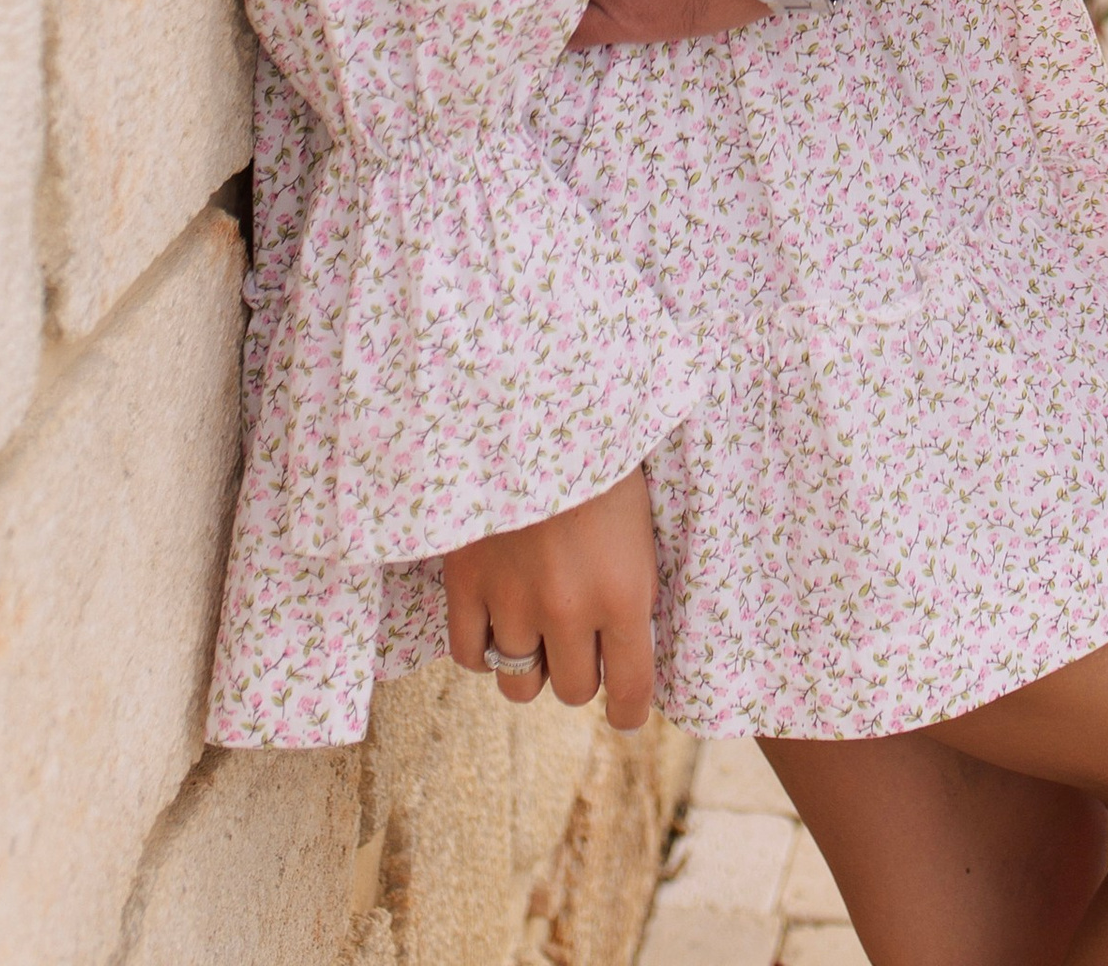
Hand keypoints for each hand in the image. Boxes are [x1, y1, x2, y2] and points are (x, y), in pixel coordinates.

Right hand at [444, 468, 656, 721]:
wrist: (534, 394)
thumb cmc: (602, 449)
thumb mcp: (641, 520)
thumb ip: (634, 585)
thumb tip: (631, 641)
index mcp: (626, 593)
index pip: (632, 691)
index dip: (630, 712)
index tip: (627, 713)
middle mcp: (570, 610)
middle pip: (572, 690)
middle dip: (580, 670)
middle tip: (580, 637)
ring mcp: (512, 601)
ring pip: (519, 684)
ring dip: (531, 661)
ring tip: (536, 627)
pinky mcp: (465, 582)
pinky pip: (469, 655)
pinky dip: (483, 648)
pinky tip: (496, 622)